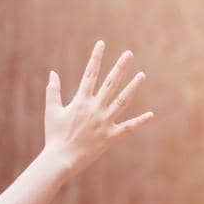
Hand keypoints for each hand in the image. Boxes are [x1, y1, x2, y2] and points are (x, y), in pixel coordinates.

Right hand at [43, 40, 153, 176]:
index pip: (90, 74)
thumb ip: (53, 91)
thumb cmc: (54, 136)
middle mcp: (95, 109)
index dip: (96, 58)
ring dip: (133, 87)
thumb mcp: (51, 111)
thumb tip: (52, 73)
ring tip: (142, 75)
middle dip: (120, 67)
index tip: (102, 43)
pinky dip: (140, 122)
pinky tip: (151, 114)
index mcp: (81, 101)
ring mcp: (104, 122)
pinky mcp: (110, 137)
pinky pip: (128, 128)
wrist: (60, 159)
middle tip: (129, 54)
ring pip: (122, 101)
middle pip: (110, 83)